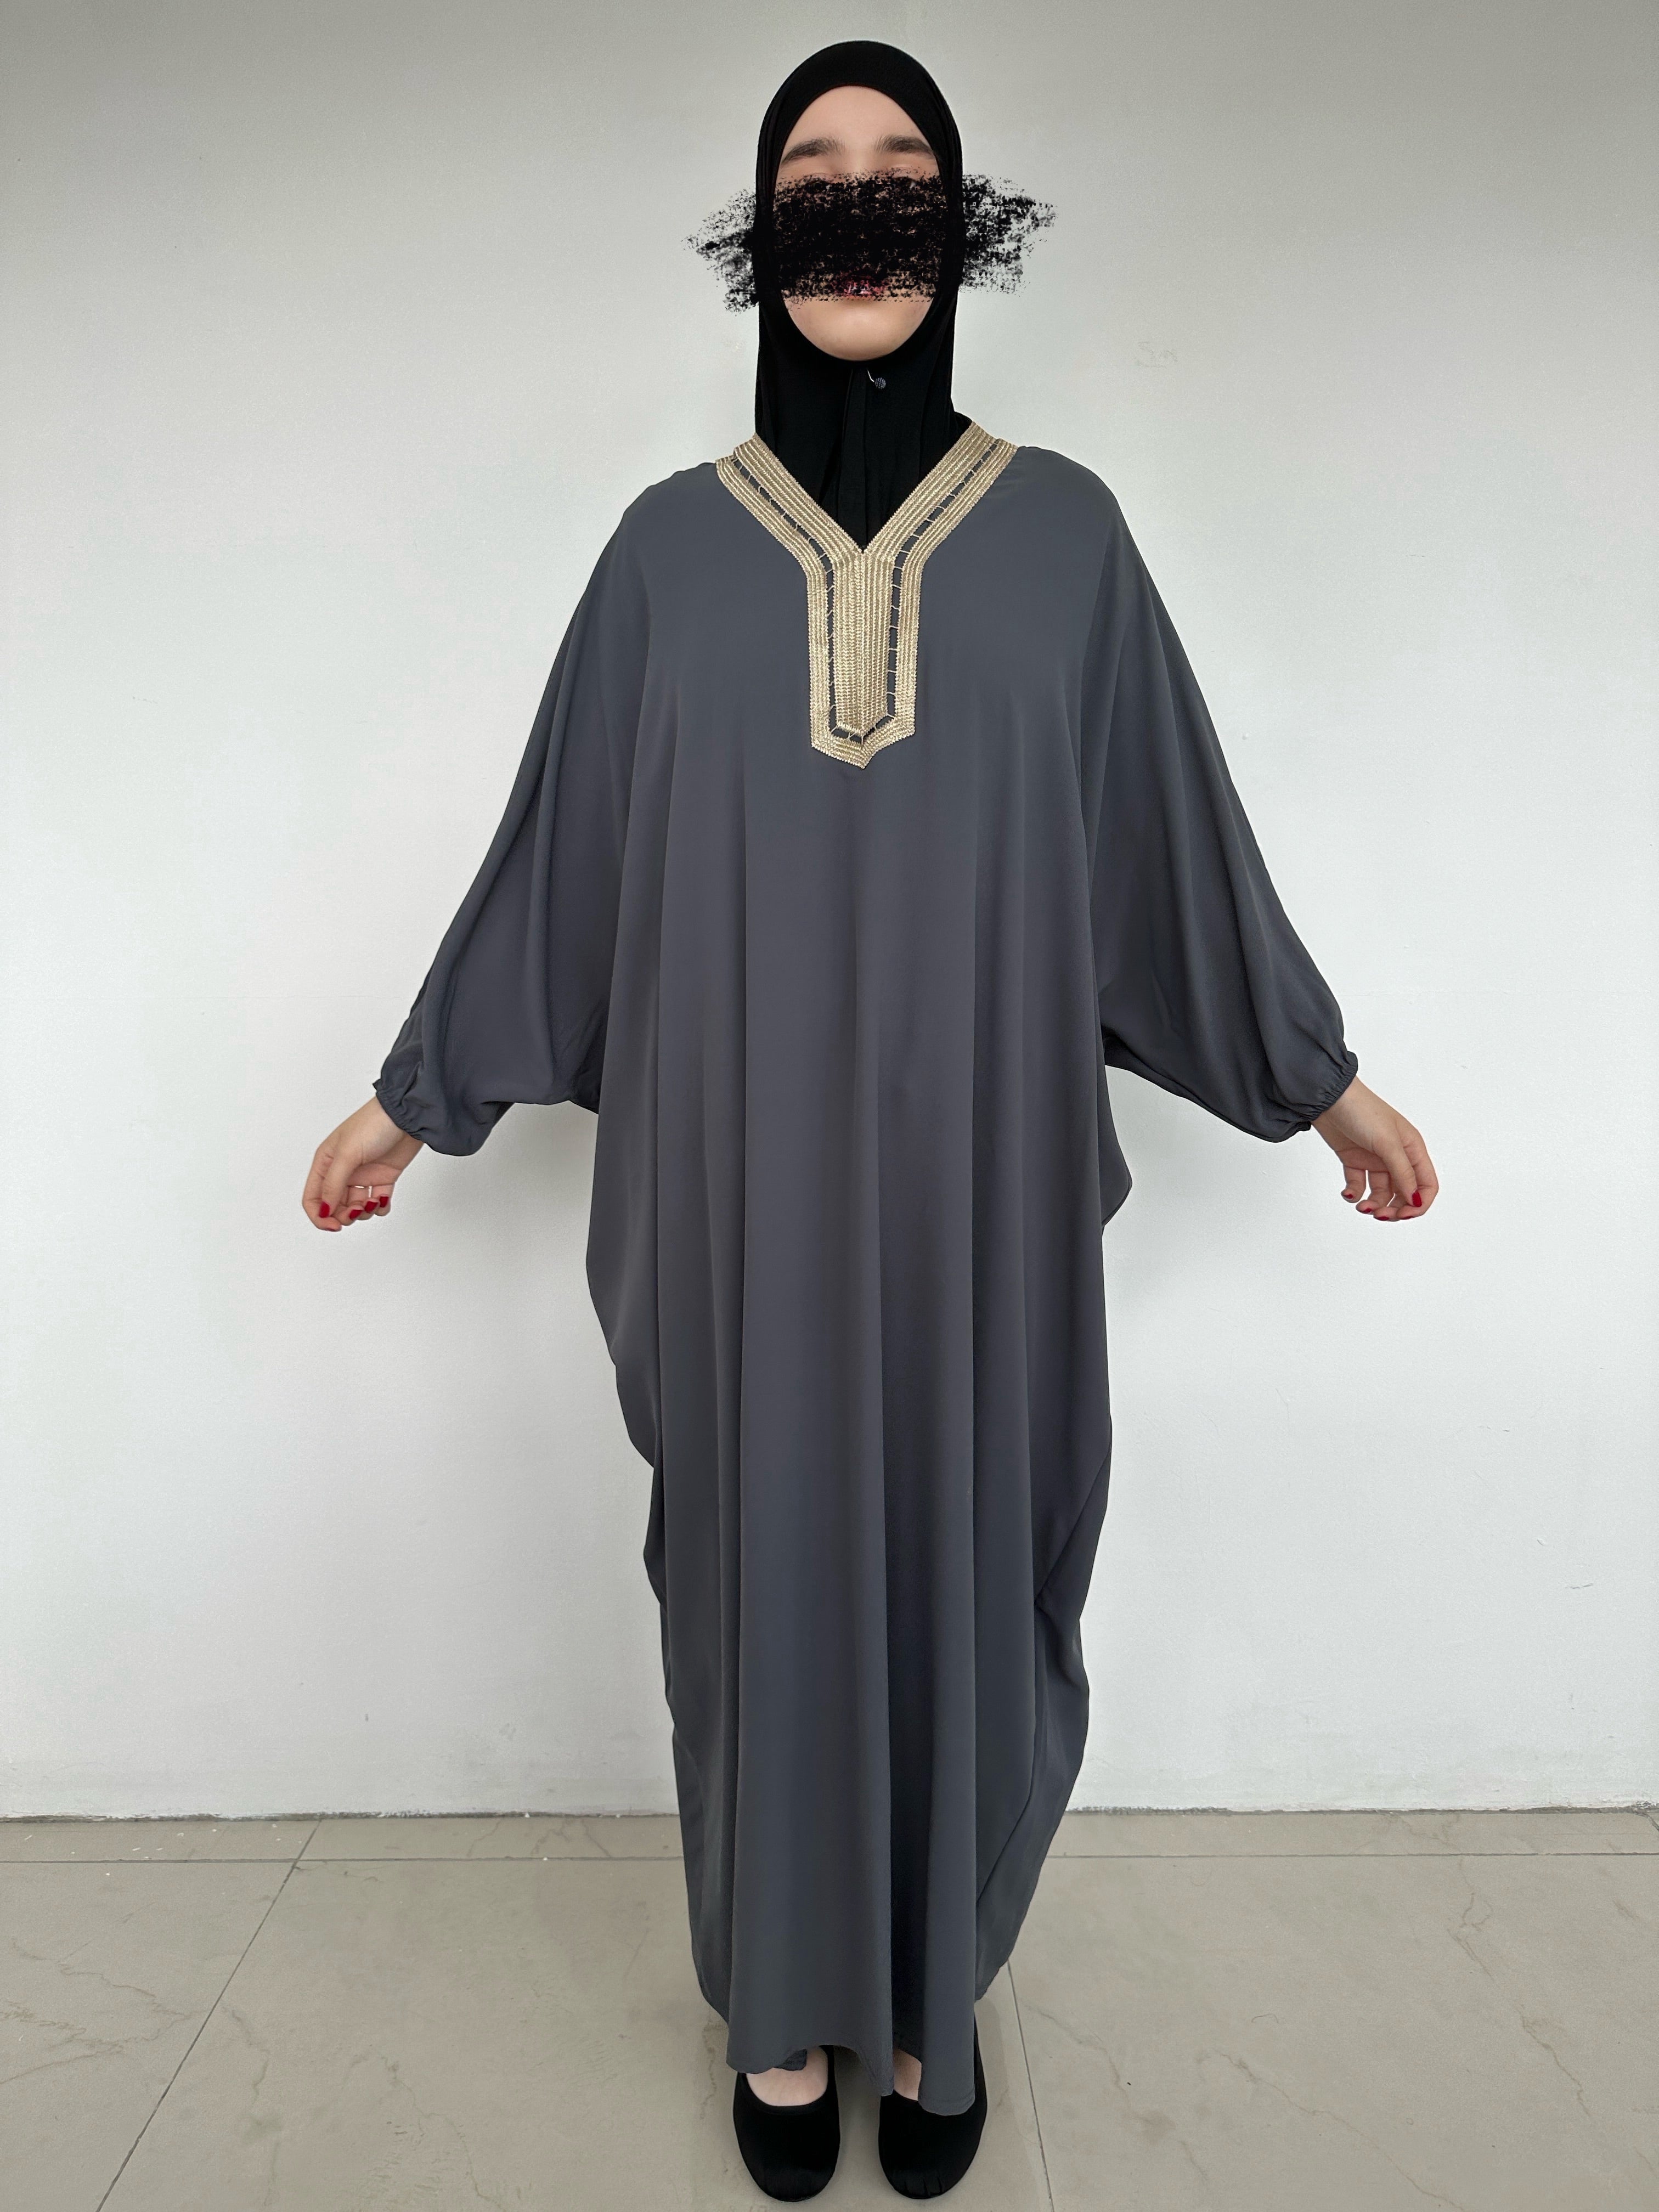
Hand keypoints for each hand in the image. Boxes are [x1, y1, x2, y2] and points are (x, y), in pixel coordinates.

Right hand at [302, 1097, 422, 1232]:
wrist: (407, 1116)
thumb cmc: (373, 1124)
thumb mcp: (347, 1154)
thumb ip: (333, 1183)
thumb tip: (325, 1210)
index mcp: (326, 1163)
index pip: (313, 1198)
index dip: (320, 1216)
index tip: (334, 1225)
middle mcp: (342, 1170)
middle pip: (334, 1206)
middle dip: (344, 1215)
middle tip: (357, 1210)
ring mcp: (363, 1175)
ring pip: (355, 1206)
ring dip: (363, 1211)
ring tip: (374, 1201)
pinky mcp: (383, 1177)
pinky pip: (377, 1201)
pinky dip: (380, 1206)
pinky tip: (384, 1198)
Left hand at [1313, 1076, 1437, 1222]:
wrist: (1328, 1098)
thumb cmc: (1363, 1111)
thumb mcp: (1388, 1143)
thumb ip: (1402, 1172)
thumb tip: (1415, 1199)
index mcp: (1413, 1149)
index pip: (1426, 1185)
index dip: (1419, 1204)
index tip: (1403, 1214)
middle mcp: (1397, 1156)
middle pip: (1404, 1193)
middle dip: (1394, 1209)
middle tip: (1378, 1214)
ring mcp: (1375, 1159)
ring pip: (1381, 1193)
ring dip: (1373, 1204)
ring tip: (1360, 1206)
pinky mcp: (1354, 1160)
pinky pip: (1359, 1185)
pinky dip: (1354, 1193)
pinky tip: (1347, 1193)